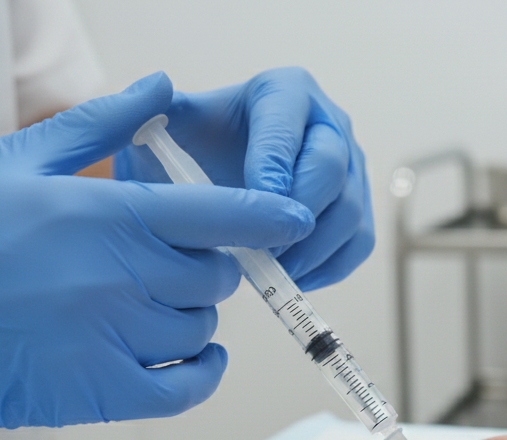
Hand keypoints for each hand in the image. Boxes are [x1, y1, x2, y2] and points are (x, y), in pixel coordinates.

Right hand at [0, 72, 313, 439]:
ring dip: (192, 316)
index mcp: (104, 213)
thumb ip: (103, 124)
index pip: (218, 214)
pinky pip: (183, 388)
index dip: (267, 216)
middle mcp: (116, 276)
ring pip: (200, 327)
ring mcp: (108, 338)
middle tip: (169, 261)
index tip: (294, 219)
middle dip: (206, 266)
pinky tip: (195, 357)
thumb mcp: (19, 158)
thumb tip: (162, 89)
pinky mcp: (94, 392)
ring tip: (149, 302)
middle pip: (215, 275)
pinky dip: (201, 373)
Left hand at [115, 67, 372, 290]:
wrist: (207, 181)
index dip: (274, 165)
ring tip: (271, 273)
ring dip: (313, 249)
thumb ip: (148, 107)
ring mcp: (350, 167)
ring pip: (350, 211)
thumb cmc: (186, 152)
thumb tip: (158, 91)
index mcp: (284, 92)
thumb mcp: (162, 126)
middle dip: (296, 215)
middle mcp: (327, 123)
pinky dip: (328, 268)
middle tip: (262, 249)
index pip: (287, 126)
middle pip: (331, 168)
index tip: (254, 202)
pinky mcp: (356, 208)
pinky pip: (358, 243)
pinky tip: (290, 281)